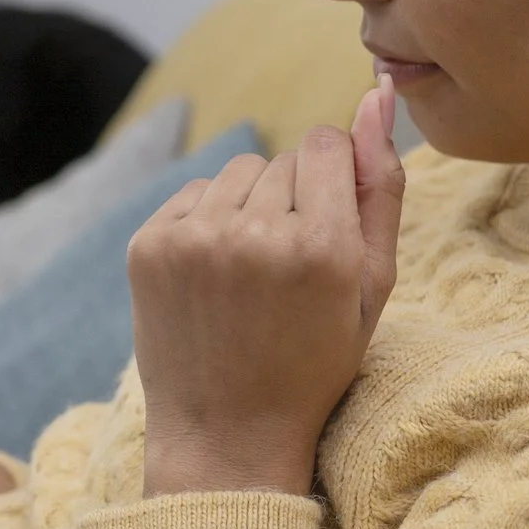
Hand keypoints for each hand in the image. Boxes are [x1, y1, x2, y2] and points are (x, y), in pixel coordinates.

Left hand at [127, 79, 403, 497]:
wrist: (226, 434)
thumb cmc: (313, 362)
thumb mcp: (372, 287)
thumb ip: (381, 187)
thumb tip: (377, 95)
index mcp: (321, 246)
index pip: (326, 144)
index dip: (331, 181)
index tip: (325, 226)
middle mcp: (252, 234)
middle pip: (282, 160)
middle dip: (292, 200)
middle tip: (287, 272)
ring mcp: (192, 239)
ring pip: (236, 173)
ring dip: (247, 208)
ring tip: (250, 275)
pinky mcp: (147, 246)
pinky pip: (192, 195)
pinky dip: (206, 223)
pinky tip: (215, 278)